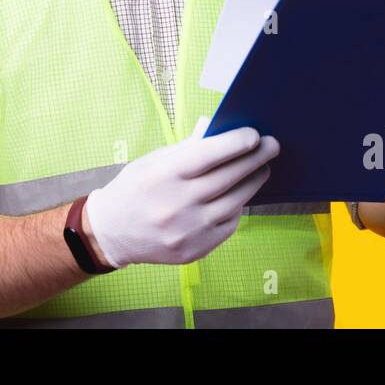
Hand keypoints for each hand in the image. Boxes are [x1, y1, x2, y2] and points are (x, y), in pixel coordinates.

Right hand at [83, 117, 278, 268]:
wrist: (112, 233)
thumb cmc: (134, 189)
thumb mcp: (152, 161)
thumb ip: (186, 150)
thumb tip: (224, 135)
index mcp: (163, 176)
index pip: (208, 154)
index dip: (236, 143)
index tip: (255, 134)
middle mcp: (177, 204)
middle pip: (228, 178)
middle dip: (255, 159)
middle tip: (272, 145)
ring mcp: (188, 231)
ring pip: (234, 202)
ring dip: (252, 182)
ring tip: (261, 169)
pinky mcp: (195, 250)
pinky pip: (228, 225)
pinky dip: (236, 207)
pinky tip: (238, 195)